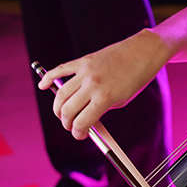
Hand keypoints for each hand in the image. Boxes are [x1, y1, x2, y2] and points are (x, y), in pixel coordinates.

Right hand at [41, 31, 167, 139]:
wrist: (144, 51)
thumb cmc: (136, 77)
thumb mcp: (122, 99)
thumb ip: (101, 108)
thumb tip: (85, 118)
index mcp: (104, 97)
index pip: (81, 122)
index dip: (78, 132)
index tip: (80, 134)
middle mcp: (92, 84)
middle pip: (67, 110)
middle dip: (67, 123)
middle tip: (71, 126)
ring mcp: (85, 71)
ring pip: (61, 94)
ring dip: (58, 108)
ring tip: (63, 114)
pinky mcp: (84, 61)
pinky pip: (61, 70)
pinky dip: (49, 78)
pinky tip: (42, 86)